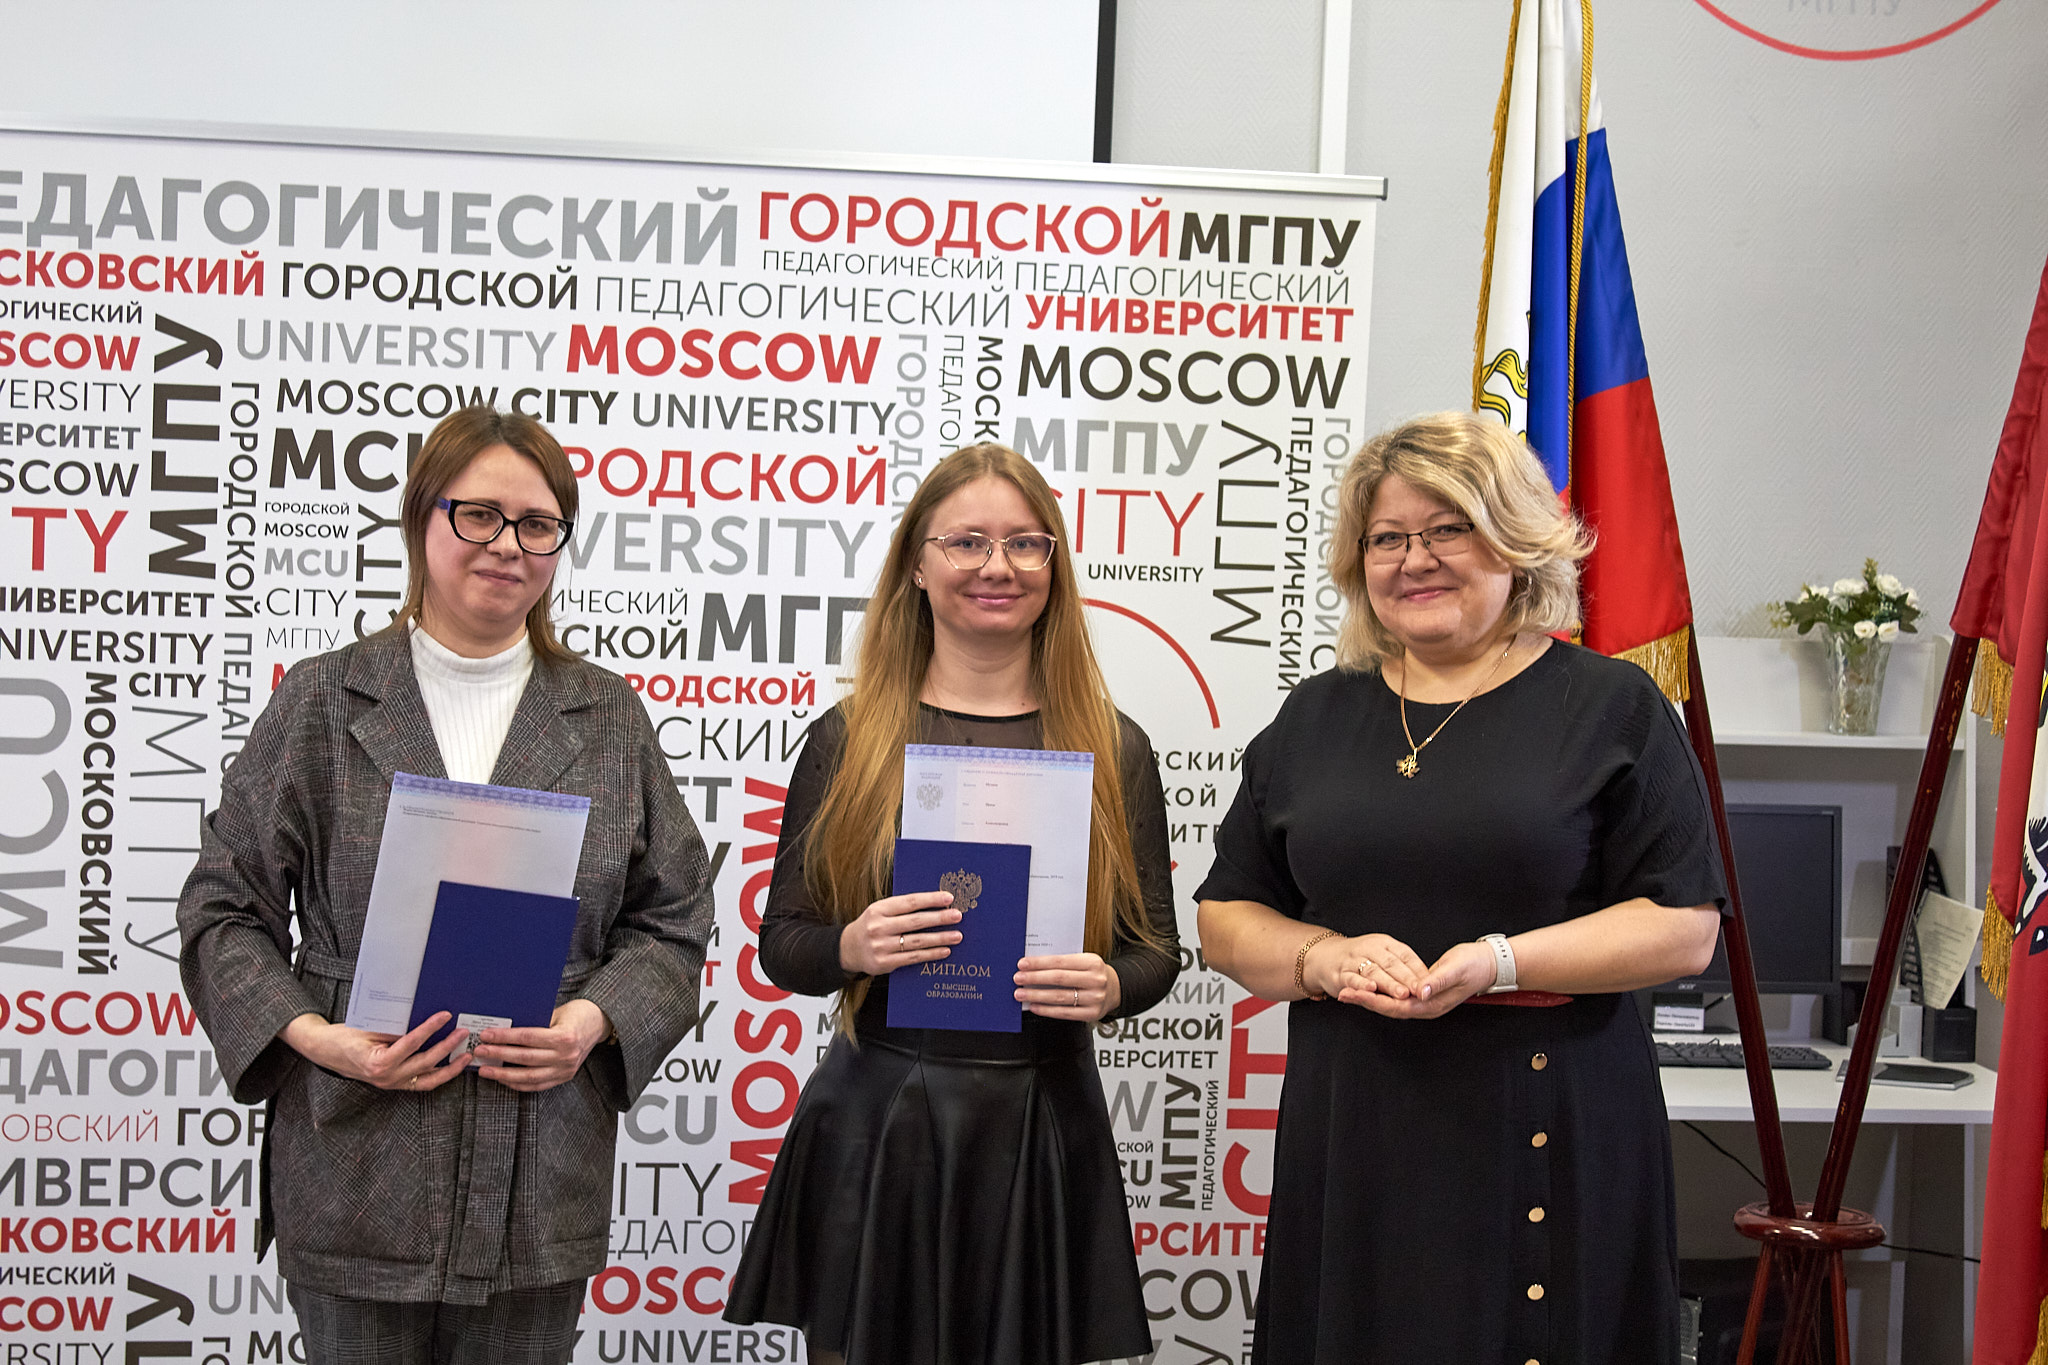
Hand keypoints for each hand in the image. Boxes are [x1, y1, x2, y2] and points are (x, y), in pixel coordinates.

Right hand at [279, 1011, 468, 1092]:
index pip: (411, 1043)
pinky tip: (452, 1065)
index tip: (445, 1016)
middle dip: (447, 1046)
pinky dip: (439, 1075)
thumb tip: (421, 1015)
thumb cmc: (345, 1037)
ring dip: (450, 1068)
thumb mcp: (368, 1028)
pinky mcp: (396, 1084)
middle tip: (463, 1032)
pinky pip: (422, 1083)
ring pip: (428, 1079)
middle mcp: (386, 1077)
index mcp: (378, 1062)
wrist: (327, 1052)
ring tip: (466, 1054)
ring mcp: (392, 1084)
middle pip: (425, 1062)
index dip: (430, 1028)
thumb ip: (394, 1027)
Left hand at [472, 999, 610, 1092]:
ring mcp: (565, 1070)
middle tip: (480, 1051)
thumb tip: (503, 1028)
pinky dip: (518, 1083)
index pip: (527, 1038)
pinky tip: (503, 1079)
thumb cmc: (575, 1013)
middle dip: (498, 1054)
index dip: (504, 1037)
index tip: (486, 1035)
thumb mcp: (556, 1013)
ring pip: (528, 1076)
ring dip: (503, 1074)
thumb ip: (534, 1023)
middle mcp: (566, 1056)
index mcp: (564, 1037)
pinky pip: (536, 1085)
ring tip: (485, 1070)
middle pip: (524, 1058)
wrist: (599, 1023)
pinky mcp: (564, 1077)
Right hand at [838, 890, 961, 975]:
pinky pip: (913, 958)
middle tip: (958, 915)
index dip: (930, 899)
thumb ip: (902, 908)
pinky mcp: (884, 963)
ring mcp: (881, 946)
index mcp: (879, 909)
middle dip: (939, 918)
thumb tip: (936, 904)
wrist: (848, 949)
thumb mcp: (881, 911)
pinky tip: (945, 951)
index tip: (949, 897)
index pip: (909, 902)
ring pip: (917, 941)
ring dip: (940, 938)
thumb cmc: (872, 926)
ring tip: (957, 935)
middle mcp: (879, 927)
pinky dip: (931, 954)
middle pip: (915, 921)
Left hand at [1015, 953, 1119, 1021]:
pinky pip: (1064, 1012)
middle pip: (1059, 979)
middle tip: (1018, 978)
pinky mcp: (1091, 1014)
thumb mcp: (1083, 962)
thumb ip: (1063, 964)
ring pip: (1060, 997)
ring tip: (1021, 994)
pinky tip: (1034, 1006)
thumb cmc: (1092, 973)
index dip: (1039, 963)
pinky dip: (1047, 1010)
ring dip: (1037, 995)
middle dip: (1035, 978)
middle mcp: (1096, 980)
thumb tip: (1033, 967)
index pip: (1061, 961)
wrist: (1115, 989)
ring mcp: (1095, 998)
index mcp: (1093, 962)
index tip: (1022, 964)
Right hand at [1302, 932, 1428, 1003]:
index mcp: (1384, 943)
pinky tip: (1370, 990)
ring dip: (1388, 983)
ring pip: (1373, 971)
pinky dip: (1361, 984)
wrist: (1325, 956)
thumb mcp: (1383, 955)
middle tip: (1419, 990)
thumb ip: (1401, 967)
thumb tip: (1428, 982)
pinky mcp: (1340, 973)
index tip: (1429, 983)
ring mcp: (1354, 960)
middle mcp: (1369, 948)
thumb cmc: (1362, 958)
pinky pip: (1351, 978)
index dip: (1417, 969)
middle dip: (1406, 978)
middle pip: (1390, 963)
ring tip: (1401, 993)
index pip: (1404, 955)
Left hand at [1335, 939, 1495, 1019]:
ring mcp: (1424, 1002)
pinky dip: (1381, 993)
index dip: (1373, 1001)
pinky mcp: (1423, 994)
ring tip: (1349, 991)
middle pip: (1389, 1008)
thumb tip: (1420, 991)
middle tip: (1342, 993)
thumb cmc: (1472, 965)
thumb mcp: (1455, 969)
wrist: (1488, 965)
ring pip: (1391, 1004)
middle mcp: (1425, 1007)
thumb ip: (1437, 981)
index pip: (1395, 1006)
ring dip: (1370, 998)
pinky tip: (1369, 986)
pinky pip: (1397, 997)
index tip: (1353, 993)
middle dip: (1365, 1001)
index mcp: (1431, 1005)